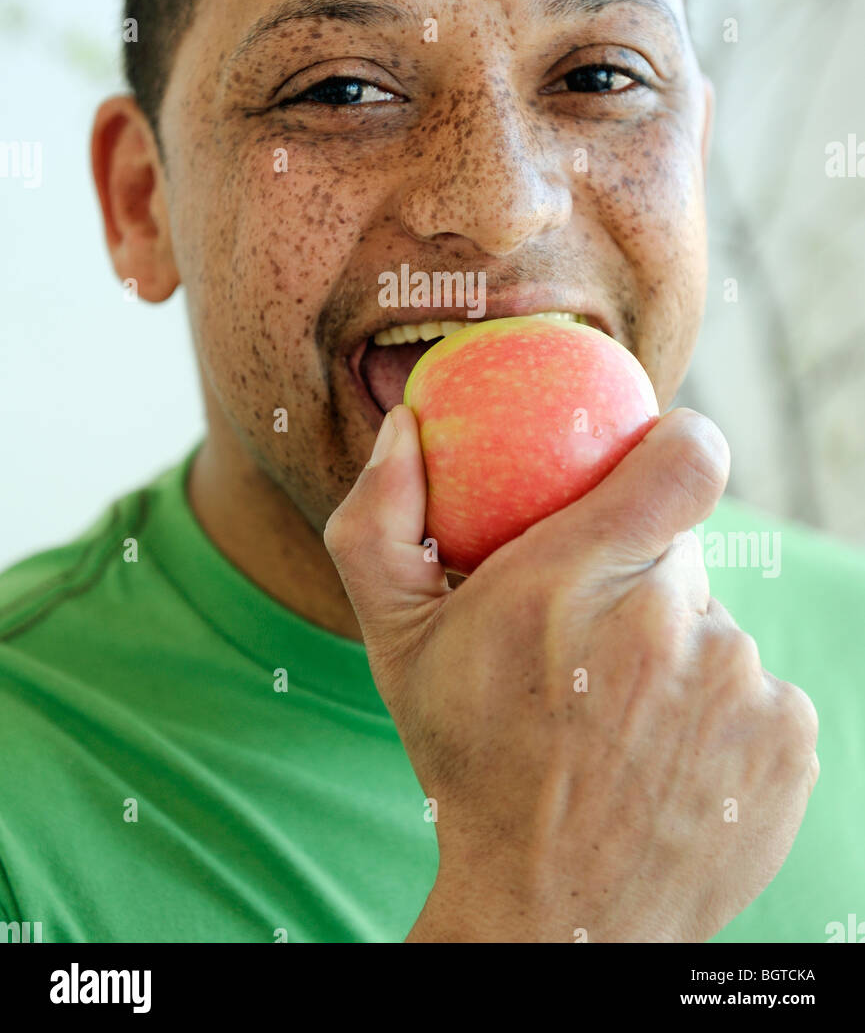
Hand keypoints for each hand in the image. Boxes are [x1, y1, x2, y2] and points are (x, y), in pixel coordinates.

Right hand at [325, 404, 818, 942]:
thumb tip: (402, 421)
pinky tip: (667, 761)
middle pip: (681, 555)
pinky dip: (719, 713)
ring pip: (714, 627)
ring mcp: (740, 684)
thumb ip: (381, 518)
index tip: (656, 462)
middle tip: (591, 647)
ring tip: (620, 723)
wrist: (550, 913)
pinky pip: (757, 688)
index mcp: (576, 581)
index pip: (686, 459)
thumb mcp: (395, 643)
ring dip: (676, 656)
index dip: (678, 446)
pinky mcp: (787, 741)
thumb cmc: (468, 764)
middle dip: (640, 582)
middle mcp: (671, 625)